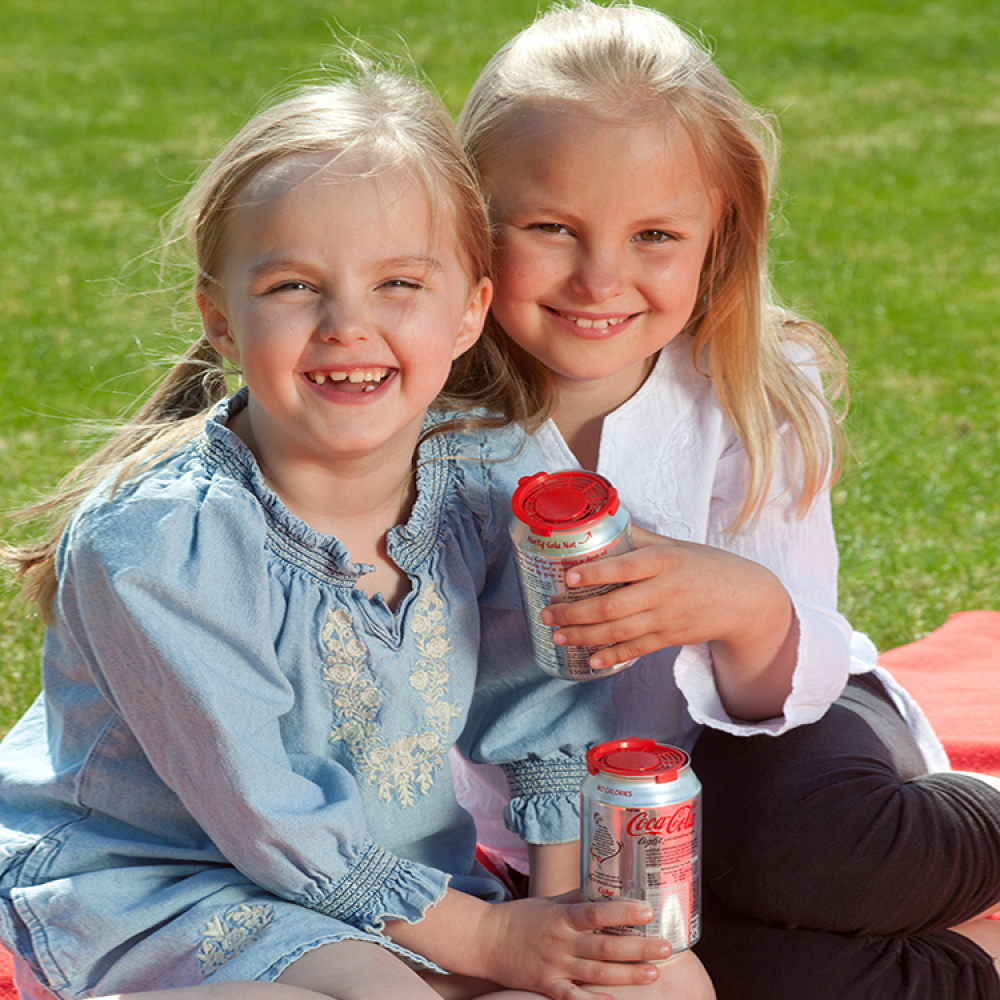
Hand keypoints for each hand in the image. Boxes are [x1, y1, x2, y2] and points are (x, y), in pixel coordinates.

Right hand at [476, 893, 671, 999]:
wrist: (485, 940)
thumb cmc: (521, 918)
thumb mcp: (549, 902)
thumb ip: (577, 899)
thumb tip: (608, 889)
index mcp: (561, 917)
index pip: (597, 912)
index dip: (623, 913)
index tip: (647, 911)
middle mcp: (560, 942)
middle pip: (604, 947)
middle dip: (637, 948)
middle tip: (665, 946)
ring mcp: (554, 967)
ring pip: (596, 974)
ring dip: (627, 975)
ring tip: (654, 973)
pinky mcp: (546, 987)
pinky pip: (574, 998)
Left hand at [541, 526, 796, 720]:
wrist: (746, 600)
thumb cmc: (704, 566)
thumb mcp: (674, 545)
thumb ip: (638, 537)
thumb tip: (600, 519)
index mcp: (663, 561)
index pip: (625, 566)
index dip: (595, 573)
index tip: (567, 575)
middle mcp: (664, 591)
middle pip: (614, 606)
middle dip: (576, 612)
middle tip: (548, 612)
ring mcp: (667, 618)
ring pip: (620, 632)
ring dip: (584, 636)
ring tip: (557, 635)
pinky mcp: (670, 638)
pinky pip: (636, 650)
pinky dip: (612, 657)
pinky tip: (590, 660)